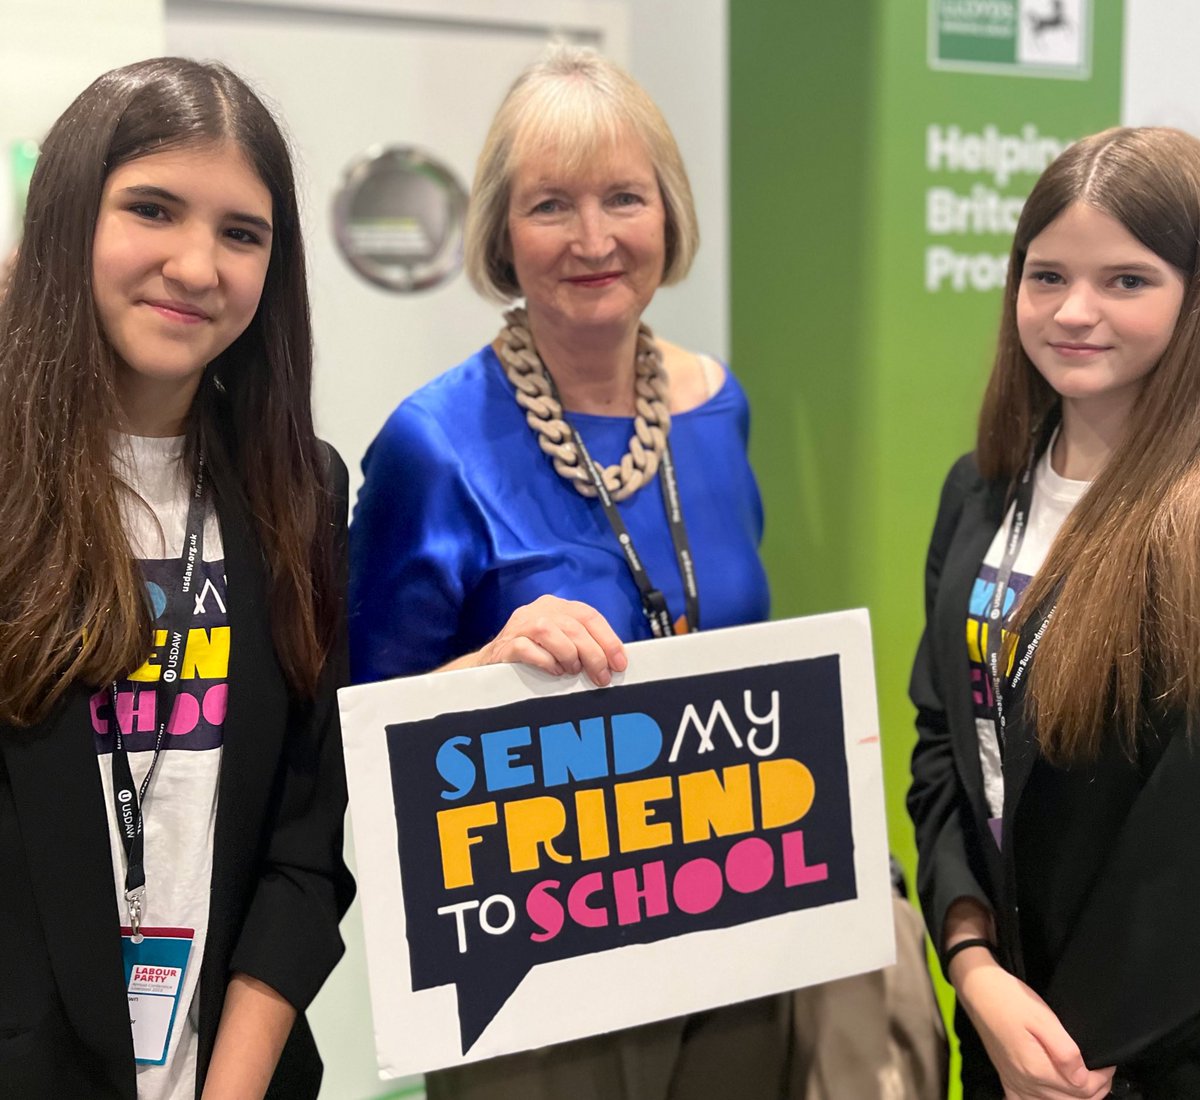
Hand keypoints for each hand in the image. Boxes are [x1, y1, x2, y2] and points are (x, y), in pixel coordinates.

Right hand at [476, 595, 626, 685]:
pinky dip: (546, 662)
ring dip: (569, 655)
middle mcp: (539, 610)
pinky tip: (553, 671)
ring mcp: (520, 625)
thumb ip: (583, 643)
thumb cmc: (533, 654)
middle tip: (601, 677)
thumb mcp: (561, 642)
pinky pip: (528, 649)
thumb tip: (613, 661)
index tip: (619, 663)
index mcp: (557, 606)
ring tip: (572, 671)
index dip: (608, 640)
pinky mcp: (505, 644)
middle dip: (594, 655)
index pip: (589, 616)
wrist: (491, 664)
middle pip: (574, 627)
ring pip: (551, 632)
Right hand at [953, 951, 1115, 1099]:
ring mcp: (1015, 1084)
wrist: (979, 990)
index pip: (1083, 1090)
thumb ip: (1065, 1051)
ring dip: (1076, 1098)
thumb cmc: (1010, 998)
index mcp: (1036, 1069)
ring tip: (1087, 1080)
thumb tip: (1084, 1078)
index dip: (1102, 1079)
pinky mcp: (1007, 1079)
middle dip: (1095, 1090)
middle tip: (1103, 1070)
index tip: (1108, 1063)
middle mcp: (1025, 1083)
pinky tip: (1053, 1092)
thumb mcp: (1042, 1017)